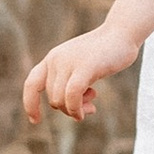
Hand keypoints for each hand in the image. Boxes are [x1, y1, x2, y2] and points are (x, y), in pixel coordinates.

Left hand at [22, 25, 136, 124]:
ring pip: (61, 100)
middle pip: (53, 98)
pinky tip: (89, 111)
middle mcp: (56, 59)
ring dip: (76, 110)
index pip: (32, 83)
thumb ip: (71, 83)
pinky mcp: (84, 67)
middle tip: (89, 107)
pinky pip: (72, 96)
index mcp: (53, 58)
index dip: (30, 103)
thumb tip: (71, 111)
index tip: (35, 120)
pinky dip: (76, 109)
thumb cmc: (105, 53)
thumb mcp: (81, 67)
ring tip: (92, 105)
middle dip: (69, 109)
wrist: (122, 33)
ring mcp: (69, 62)